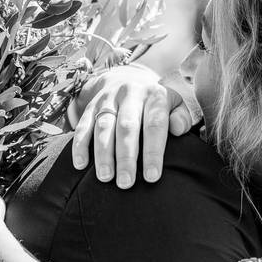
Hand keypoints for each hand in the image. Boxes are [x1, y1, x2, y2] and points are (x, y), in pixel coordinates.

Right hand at [71, 65, 191, 187]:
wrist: (126, 78)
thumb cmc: (155, 104)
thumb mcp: (175, 104)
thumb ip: (182, 116)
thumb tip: (179, 129)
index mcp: (155, 95)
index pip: (155, 125)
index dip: (153, 152)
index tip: (152, 177)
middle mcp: (130, 93)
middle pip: (127, 126)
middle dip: (126, 156)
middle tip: (126, 183)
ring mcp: (107, 99)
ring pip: (103, 126)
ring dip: (103, 154)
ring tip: (105, 177)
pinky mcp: (90, 105)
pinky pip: (82, 125)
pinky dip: (80, 145)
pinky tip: (81, 165)